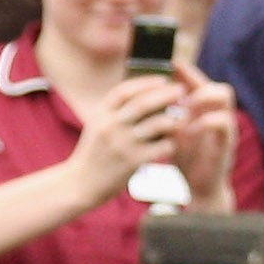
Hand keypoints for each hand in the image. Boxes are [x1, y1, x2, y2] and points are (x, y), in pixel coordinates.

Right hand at [65, 74, 181, 205]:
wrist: (81, 183)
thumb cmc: (94, 153)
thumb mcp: (98, 126)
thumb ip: (115, 111)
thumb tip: (144, 94)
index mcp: (101, 114)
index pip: (124, 91)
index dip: (145, 82)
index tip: (162, 79)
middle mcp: (111, 126)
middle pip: (143, 103)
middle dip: (165, 94)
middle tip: (180, 89)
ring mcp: (122, 144)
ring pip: (156, 124)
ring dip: (173, 119)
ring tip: (183, 116)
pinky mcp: (133, 162)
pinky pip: (160, 147)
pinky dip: (170, 142)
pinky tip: (173, 142)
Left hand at [166, 67, 237, 206]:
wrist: (199, 188)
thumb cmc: (185, 158)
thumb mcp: (172, 132)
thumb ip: (166, 114)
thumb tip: (143, 96)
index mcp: (205, 109)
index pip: (199, 80)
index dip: (185, 69)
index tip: (167, 62)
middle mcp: (218, 113)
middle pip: (215, 82)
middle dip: (196, 80)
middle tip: (176, 86)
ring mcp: (226, 126)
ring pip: (224, 95)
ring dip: (202, 97)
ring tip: (184, 105)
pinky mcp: (227, 142)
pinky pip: (223, 121)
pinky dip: (205, 122)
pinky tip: (189, 129)